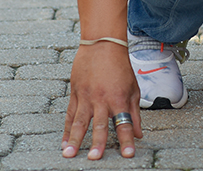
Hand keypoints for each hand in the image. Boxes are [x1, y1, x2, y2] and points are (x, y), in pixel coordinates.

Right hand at [62, 43, 141, 159]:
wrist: (103, 45)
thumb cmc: (121, 67)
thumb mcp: (133, 89)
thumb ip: (135, 113)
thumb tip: (139, 134)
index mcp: (119, 99)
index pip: (124, 124)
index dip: (127, 140)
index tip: (128, 154)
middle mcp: (102, 99)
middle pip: (99, 125)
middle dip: (97, 143)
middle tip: (95, 158)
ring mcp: (86, 97)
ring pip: (79, 122)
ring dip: (74, 139)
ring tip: (69, 154)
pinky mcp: (75, 94)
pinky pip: (69, 115)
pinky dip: (66, 130)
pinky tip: (64, 143)